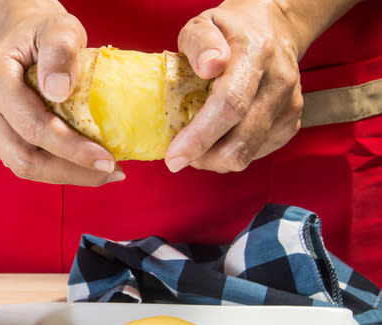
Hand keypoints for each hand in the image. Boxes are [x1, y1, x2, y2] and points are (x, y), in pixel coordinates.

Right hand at [0, 2, 123, 185]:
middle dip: (70, 171)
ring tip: (101, 172)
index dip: (70, 148)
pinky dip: (55, 167)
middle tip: (111, 172)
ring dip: (65, 174)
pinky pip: (22, 160)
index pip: (32, 126)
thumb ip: (60, 52)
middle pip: (23, 157)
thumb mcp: (59, 28)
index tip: (107, 158)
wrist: (20, 37)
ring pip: (21, 166)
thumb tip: (58, 91)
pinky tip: (82, 163)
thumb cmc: (43, 32)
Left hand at [165, 0, 306, 172]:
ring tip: (197, 144)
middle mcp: (278, 82)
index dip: (200, 138)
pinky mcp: (290, 121)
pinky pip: (257, 152)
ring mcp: (289, 104)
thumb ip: (200, 42)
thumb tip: (209, 67)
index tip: (174, 157)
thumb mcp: (204, 24)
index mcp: (256, 55)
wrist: (274, 28)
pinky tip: (219, 138)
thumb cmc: (231, 29)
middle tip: (180, 154)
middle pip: (241, 141)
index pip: (230, 105)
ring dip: (216, 159)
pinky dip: (232, 153)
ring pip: (248, 154)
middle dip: (204, 158)